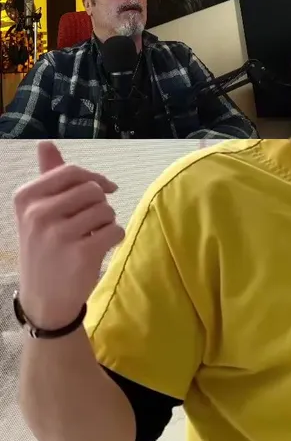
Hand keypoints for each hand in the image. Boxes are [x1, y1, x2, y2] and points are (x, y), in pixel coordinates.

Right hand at [12, 142, 123, 328]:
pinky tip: (99, 248)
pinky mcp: (81, 253)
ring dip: (107, 222)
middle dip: (101, 204)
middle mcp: (39, 213)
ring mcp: (59, 234)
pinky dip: (114, 238)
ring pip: (106, 210)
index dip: (96, 179)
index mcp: (26, 197)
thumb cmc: (45, 246)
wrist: (44, 296)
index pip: (72, 172)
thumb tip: (46, 144)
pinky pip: (115, 231)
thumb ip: (47, 177)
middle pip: (93, 190)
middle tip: (91, 222)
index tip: (105, 189)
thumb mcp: (37, 211)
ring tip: (90, 236)